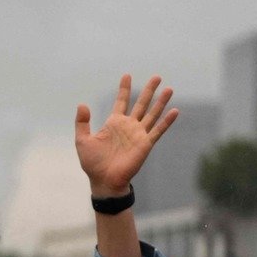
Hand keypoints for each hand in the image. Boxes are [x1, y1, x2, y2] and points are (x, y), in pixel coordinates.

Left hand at [75, 74, 178, 196]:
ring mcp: (138, 134)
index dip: (124, 89)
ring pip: (152, 114)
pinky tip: (175, 111)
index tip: (127, 75)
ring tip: (169, 89)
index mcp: (114, 123)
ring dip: (160, 102)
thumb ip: (82, 123)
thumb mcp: (82, 140)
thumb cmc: (92, 163)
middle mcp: (128, 126)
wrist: (104, 181)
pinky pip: (158, 130)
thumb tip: (82, 104)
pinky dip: (166, 121)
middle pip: (141, 104)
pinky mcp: (145, 144)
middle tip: (157, 76)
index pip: (121, 102)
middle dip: (148, 90)